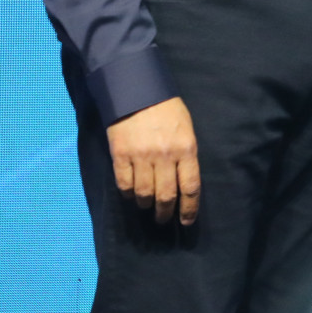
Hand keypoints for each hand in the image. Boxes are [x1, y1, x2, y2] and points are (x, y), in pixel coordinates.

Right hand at [106, 96, 200, 224]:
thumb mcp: (186, 129)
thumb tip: (183, 182)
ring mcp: (141, 156)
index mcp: (186, 149)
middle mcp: (164, 156)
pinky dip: (128, 194)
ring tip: (147, 206)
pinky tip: (131, 195)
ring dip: (146, 204)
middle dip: (165, 213)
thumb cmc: (167, 110)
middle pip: (166, 195)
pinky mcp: (121, 155)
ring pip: (144, 193)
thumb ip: (186, 155)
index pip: (190, 187)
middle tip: (163, 220)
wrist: (137, 91)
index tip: (186, 221)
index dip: (189, 208)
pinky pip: (124, 184)